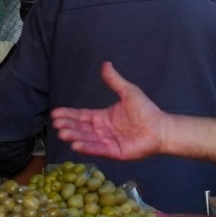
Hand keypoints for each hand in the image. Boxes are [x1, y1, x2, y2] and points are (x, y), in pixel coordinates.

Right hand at [51, 63, 170, 161]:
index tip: (55, 113)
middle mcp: (102, 130)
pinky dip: (86, 148)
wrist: (160, 128)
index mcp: (102, 117)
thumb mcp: (128, 92)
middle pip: (80, 128)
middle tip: (56, 124)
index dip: (68, 114)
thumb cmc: (146, 110)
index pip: (81, 115)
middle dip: (68, 126)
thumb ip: (114, 81)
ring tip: (62, 134)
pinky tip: (75, 145)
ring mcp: (106, 142)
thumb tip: (105, 64)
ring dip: (74, 136)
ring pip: (86, 139)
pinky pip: (97, 149)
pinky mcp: (113, 152)